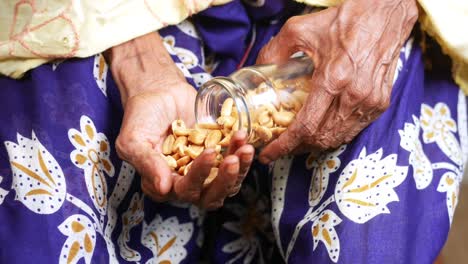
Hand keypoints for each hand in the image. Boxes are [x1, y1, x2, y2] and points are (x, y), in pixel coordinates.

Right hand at [108, 32, 253, 208]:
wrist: (158, 91)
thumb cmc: (141, 116)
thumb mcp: (134, 140)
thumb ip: (147, 164)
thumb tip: (163, 189)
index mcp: (163, 184)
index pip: (185, 190)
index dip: (199, 176)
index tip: (208, 153)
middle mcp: (186, 181)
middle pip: (211, 195)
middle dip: (225, 180)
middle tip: (234, 160)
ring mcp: (205, 168)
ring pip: (227, 182)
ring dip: (240, 169)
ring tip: (245, 147)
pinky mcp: (220, 154)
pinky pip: (236, 162)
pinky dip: (242, 153)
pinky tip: (244, 137)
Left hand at [257, 0, 417, 162]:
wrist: (385, 14)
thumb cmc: (346, 20)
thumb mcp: (300, 29)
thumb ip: (275, 50)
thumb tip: (258, 67)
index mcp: (333, 79)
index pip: (305, 127)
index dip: (284, 146)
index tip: (269, 154)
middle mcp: (354, 95)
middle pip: (320, 138)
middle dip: (296, 148)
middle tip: (280, 147)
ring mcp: (370, 102)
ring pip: (337, 138)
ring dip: (314, 144)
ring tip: (297, 141)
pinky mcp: (380, 103)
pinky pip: (353, 130)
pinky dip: (334, 135)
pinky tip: (321, 130)